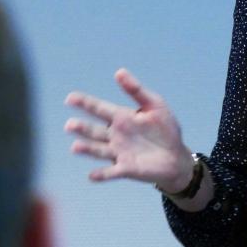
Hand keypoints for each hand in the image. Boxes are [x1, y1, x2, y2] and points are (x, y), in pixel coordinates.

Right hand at [64, 68, 192, 191]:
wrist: (176, 156)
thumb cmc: (165, 128)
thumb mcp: (155, 105)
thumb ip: (136, 90)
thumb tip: (119, 71)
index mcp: (121, 117)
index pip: (99, 108)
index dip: (84, 103)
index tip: (70, 98)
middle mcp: (115, 135)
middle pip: (94, 131)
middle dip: (82, 128)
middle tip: (70, 125)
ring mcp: (118, 153)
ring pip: (99, 150)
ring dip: (87, 149)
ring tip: (75, 147)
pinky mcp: (126, 169)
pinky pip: (111, 172)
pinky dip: (102, 174)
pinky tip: (92, 175)